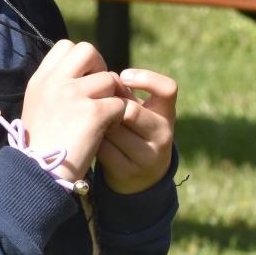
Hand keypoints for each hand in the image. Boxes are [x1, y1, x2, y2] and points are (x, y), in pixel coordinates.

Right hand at [18, 39, 127, 182]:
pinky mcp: (93, 112)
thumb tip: (83, 74)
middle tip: (101, 90)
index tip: (84, 79)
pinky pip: (120, 104)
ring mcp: (74, 95)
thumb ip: (56, 87)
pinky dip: (118, 116)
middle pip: (88, 51)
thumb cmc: (42, 144)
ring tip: (105, 116)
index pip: (66, 47)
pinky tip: (108, 129)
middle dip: (100, 67)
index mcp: (41, 80)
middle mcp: (55, 82)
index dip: (82, 60)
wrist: (38, 173)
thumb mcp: (40, 106)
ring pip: (109, 79)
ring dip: (112, 96)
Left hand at [98, 67, 178, 193]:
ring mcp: (148, 156)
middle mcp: (163, 134)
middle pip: (131, 111)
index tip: (124, 76)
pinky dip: (91, 140)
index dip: (146, 78)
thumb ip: (124, 94)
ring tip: (88, 121)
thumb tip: (104, 77)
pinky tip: (87, 138)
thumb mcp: (138, 111)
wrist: (140, 178)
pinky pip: (103, 149)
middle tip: (96, 104)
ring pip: (114, 130)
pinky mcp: (128, 172)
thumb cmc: (133, 131)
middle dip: (109, 106)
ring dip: (96, 123)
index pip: (168, 89)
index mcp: (166, 113)